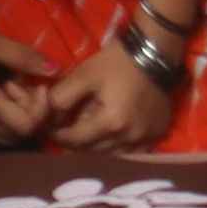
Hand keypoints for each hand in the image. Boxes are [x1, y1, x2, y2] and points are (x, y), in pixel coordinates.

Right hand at [0, 15, 54, 144]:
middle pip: (20, 134)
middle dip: (33, 111)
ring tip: (16, 86)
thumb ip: (21, 56)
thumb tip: (55, 71)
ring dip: (20, 113)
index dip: (40, 110)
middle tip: (28, 83)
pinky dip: (7, 114)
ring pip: (8, 134)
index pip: (25, 127)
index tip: (39, 85)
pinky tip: (3, 90)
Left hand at [38, 42, 165, 149]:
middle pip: (93, 152)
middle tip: (67, 131)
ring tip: (88, 135)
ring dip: (97, 148)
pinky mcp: (157, 135)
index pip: (75, 140)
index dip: (58, 135)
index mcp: (110, 123)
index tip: (50, 129)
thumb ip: (61, 97)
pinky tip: (112, 137)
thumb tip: (48, 117)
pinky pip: (133, 152)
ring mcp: (145, 139)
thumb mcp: (83, 74)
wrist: (155, 52)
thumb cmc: (117, 62)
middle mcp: (128, 137)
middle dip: (76, 143)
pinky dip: (119, 148)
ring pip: (112, 155)